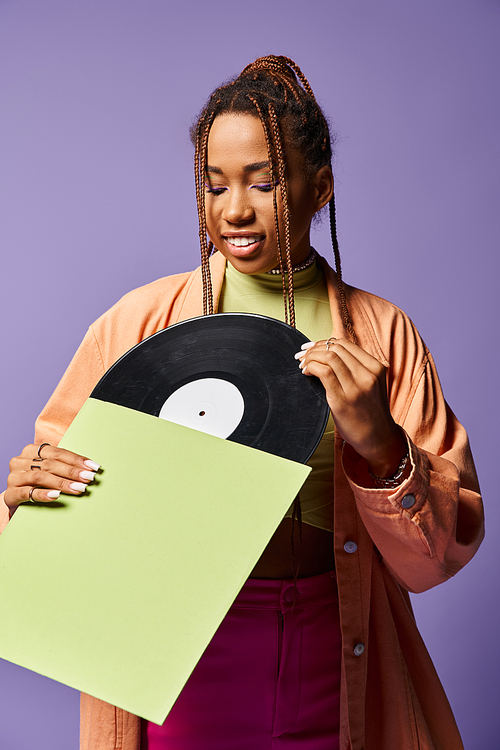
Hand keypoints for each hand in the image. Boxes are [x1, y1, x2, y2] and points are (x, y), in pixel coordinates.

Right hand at [5, 443, 99, 513]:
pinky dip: (43, 493)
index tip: (93, 466)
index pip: (57, 453)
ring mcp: (14, 477)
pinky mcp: (10, 493)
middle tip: (89, 478)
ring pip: (41, 477)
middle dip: (73, 471)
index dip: (76, 459)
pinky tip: (56, 495)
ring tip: (79, 488)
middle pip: (50, 464)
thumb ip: (62, 466)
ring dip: (62, 483)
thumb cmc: (36, 482)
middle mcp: (20, 461)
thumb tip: (89, 469)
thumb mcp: (47, 470)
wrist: (16, 499)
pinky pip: (27, 492)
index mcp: (31, 450)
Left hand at [295, 338, 406, 476]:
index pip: (345, 345)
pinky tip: (306, 372)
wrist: (379, 439)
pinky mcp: (342, 400)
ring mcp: (356, 387)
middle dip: (314, 348)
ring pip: (329, 357)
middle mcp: (367, 374)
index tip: (312, 347)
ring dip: (310, 357)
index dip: (325, 343)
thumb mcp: (371, 385)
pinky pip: (324, 373)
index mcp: (376, 367)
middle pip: (335, 348)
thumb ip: (357, 369)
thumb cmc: (371, 413)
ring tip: (302, 364)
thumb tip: (328, 355)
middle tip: (303, 355)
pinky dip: (311, 367)